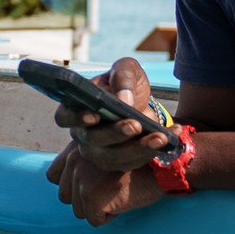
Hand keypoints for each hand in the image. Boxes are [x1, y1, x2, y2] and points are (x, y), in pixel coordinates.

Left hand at [46, 142, 165, 226]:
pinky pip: (95, 220)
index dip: (72, 185)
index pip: (54, 176)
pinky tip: (123, 200)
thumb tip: (71, 184)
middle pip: (66, 196)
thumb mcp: (106, 150)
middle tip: (111, 189)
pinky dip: (110, 216)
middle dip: (86, 198)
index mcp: (74, 150)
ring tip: (118, 193)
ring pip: (80, 210)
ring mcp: (81, 179)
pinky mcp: (92, 196)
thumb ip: (85, 161)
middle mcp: (73, 161)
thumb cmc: (138, 161)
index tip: (91, 184)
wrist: (161, 164)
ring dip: (98, 208)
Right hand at [53, 56, 170, 174]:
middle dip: (115, 134)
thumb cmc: (125, 83)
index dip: (76, 119)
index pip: (64, 117)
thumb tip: (124, 100)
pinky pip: (133, 163)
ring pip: (112, 158)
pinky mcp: (119, 162)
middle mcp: (83, 133)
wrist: (141, 101)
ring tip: (159, 137)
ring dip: (138, 149)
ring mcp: (99, 151)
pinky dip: (153, 152)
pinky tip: (170, 138)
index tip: (95, 116)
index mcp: (76, 108)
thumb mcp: (126, 70)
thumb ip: (123, 77)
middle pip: (92, 140)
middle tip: (135, 125)